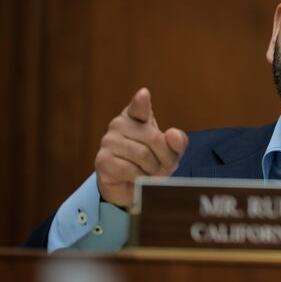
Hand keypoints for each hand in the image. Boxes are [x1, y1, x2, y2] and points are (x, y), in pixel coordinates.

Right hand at [94, 88, 187, 206]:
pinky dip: (139, 178)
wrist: (131, 187)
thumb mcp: (171, 152)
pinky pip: (129, 170)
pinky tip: (135, 177)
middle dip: (166, 158)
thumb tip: (172, 134)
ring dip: (152, 170)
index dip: (141, 102)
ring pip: (143, 155)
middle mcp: (119, 124)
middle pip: (154, 139)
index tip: (144, 94)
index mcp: (136, 116)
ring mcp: (108, 141)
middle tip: (163, 166)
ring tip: (149, 172)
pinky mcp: (102, 160)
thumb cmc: (152, 163)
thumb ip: (178, 142)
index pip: (139, 107)